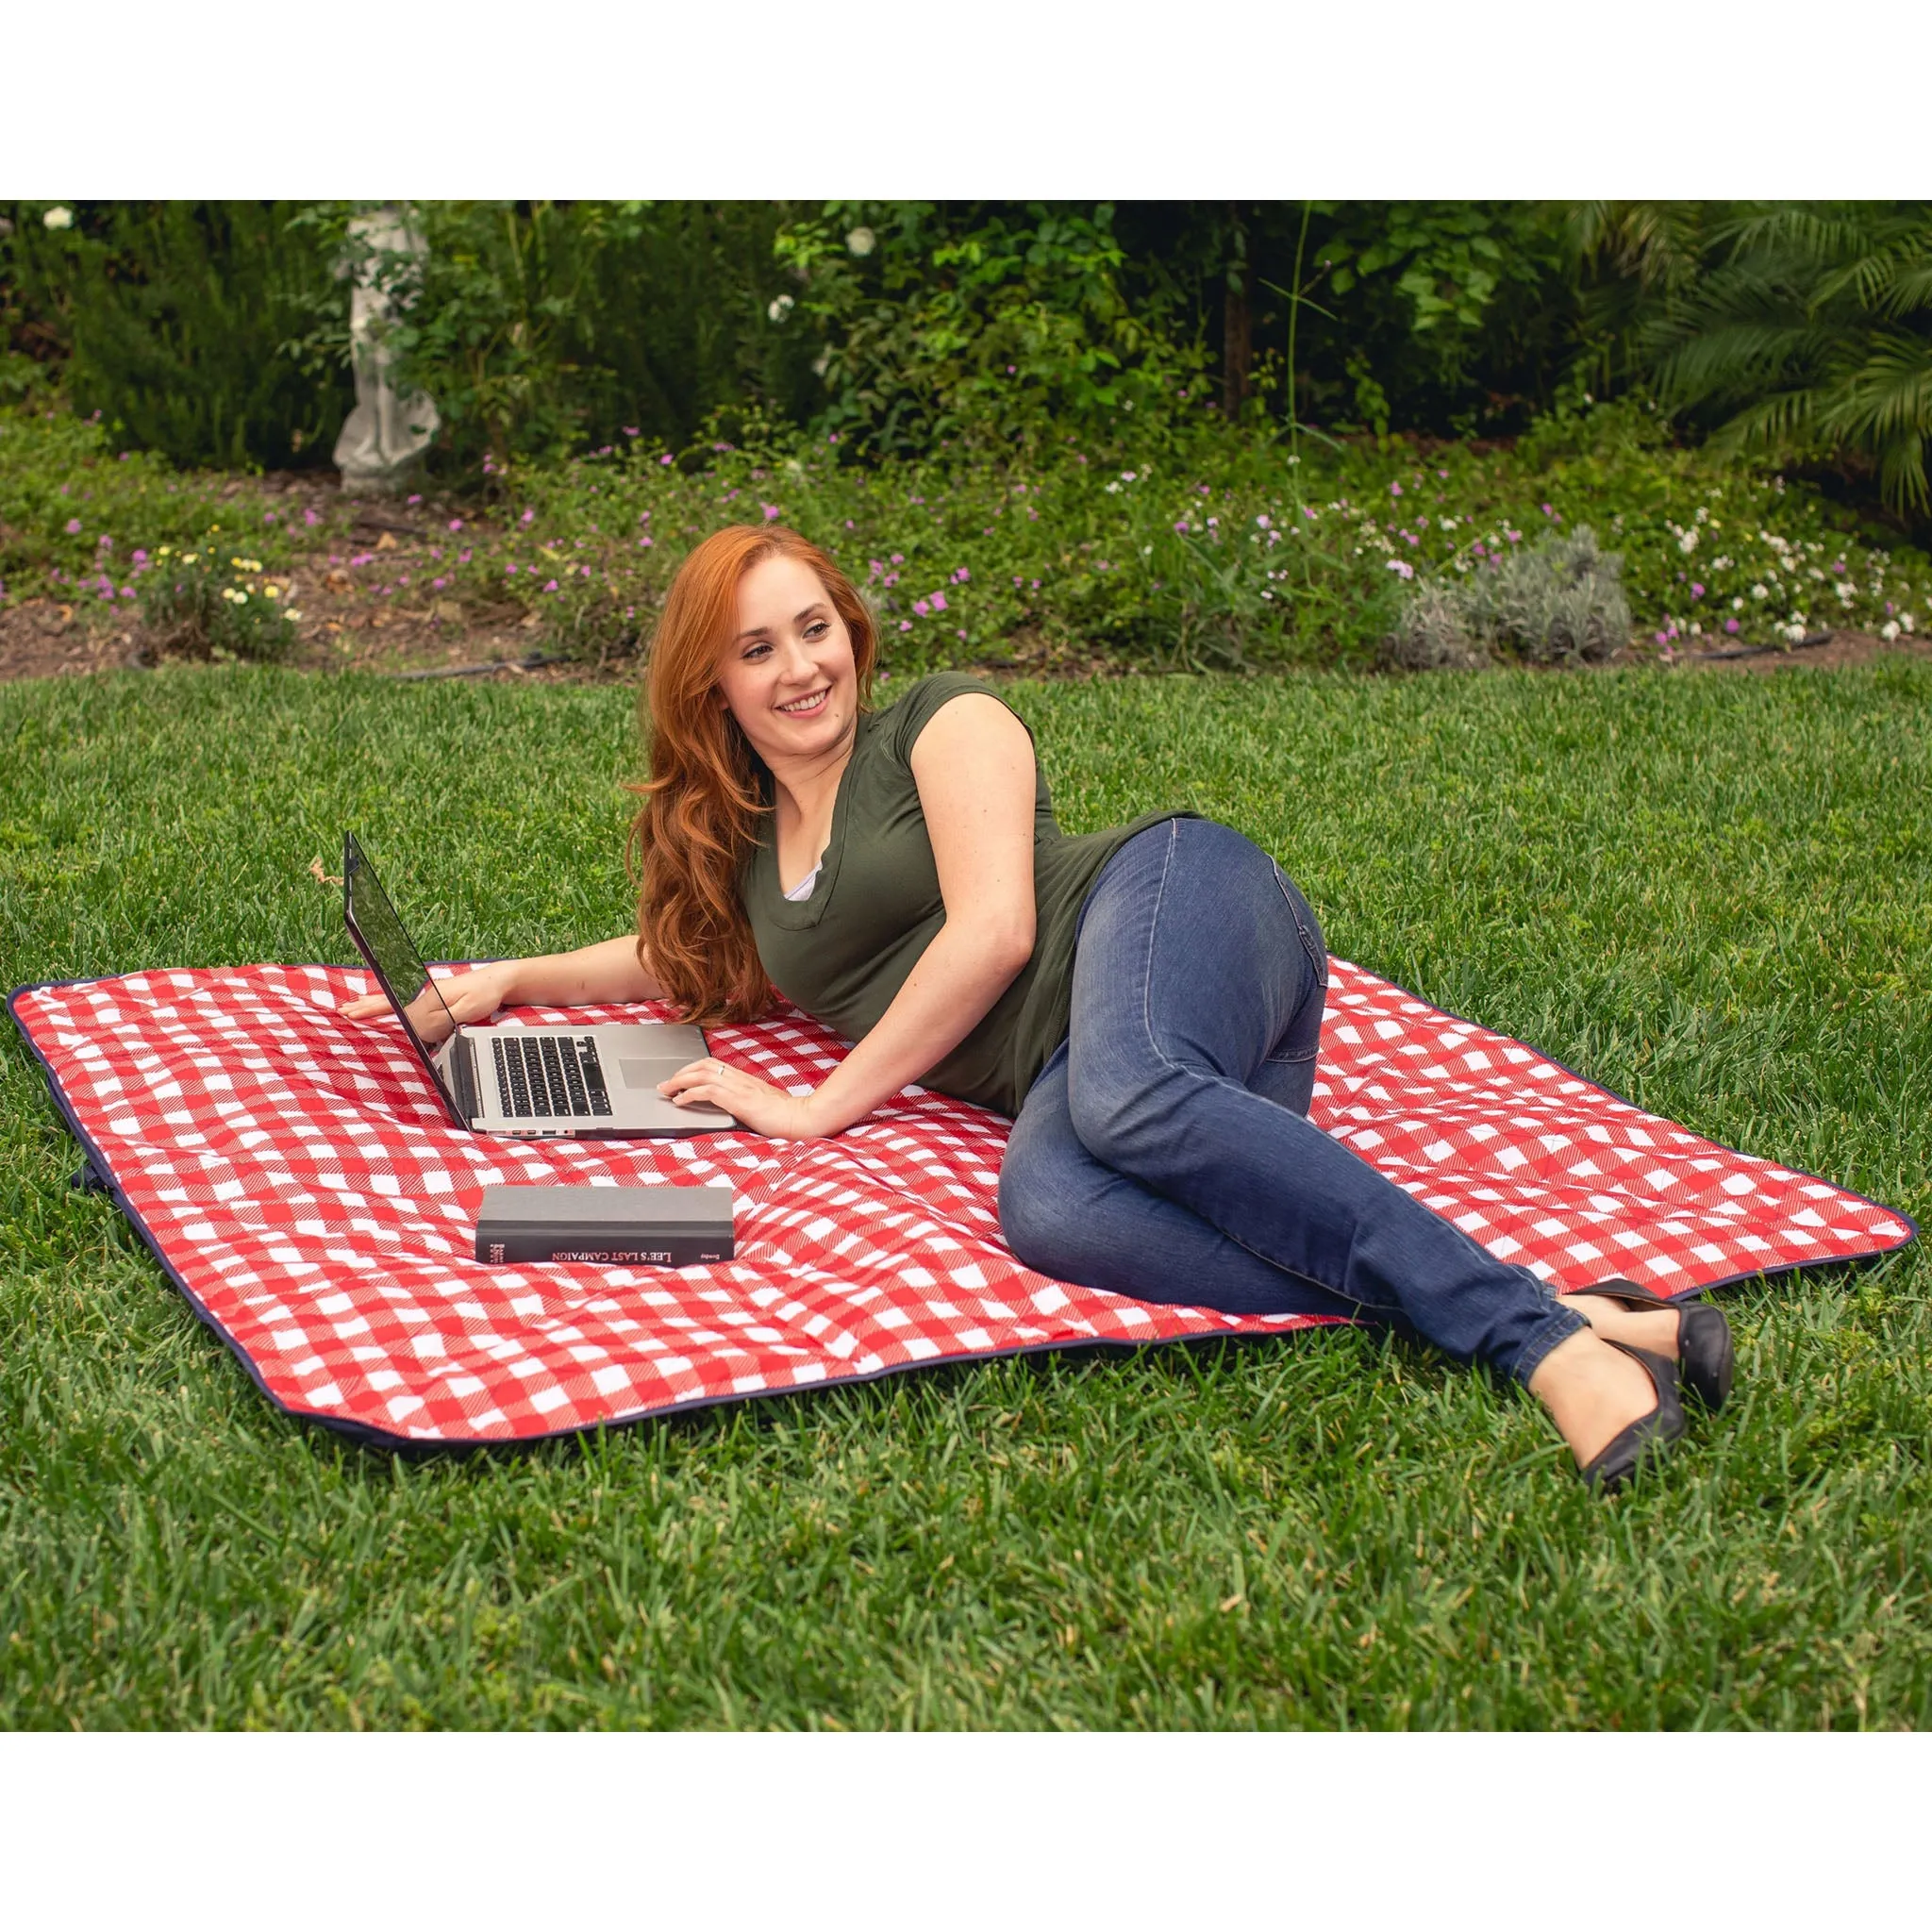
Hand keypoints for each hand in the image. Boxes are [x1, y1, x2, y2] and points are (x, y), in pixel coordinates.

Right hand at [339, 960, 521, 1028]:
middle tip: (342, 1011)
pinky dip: (389, 1005)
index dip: (372, 1012)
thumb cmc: (485, 995)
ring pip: (394, 1002)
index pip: (397, 1011)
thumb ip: (443, 1019)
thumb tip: (419, 1028)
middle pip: (389, 1003)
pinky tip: (383, 1006)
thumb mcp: (467, 1009)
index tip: (352, 1015)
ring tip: (353, 1006)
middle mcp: (425, 997)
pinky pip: (406, 1003)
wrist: (498, 981)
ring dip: (373, 1005)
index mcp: (429, 1000)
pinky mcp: (435, 999)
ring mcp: (429, 997)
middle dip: (366, 1007)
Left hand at [658, 1057, 819, 1139]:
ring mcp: (739, 1088)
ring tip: (666, 1090)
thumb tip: (737, 1106)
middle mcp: (740, 1079)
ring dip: (679, 1081)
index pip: (714, 1064)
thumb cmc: (787, 1115)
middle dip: (681, 1072)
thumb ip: (749, 1101)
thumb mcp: (764, 1104)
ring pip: (702, 1074)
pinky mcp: (738, 1100)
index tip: (680, 1077)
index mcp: (746, 1079)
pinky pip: (707, 1091)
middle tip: (666, 1083)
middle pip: (704, 1064)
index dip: (693, 1068)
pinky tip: (680, 1101)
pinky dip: (690, 1094)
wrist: (801, 1117)